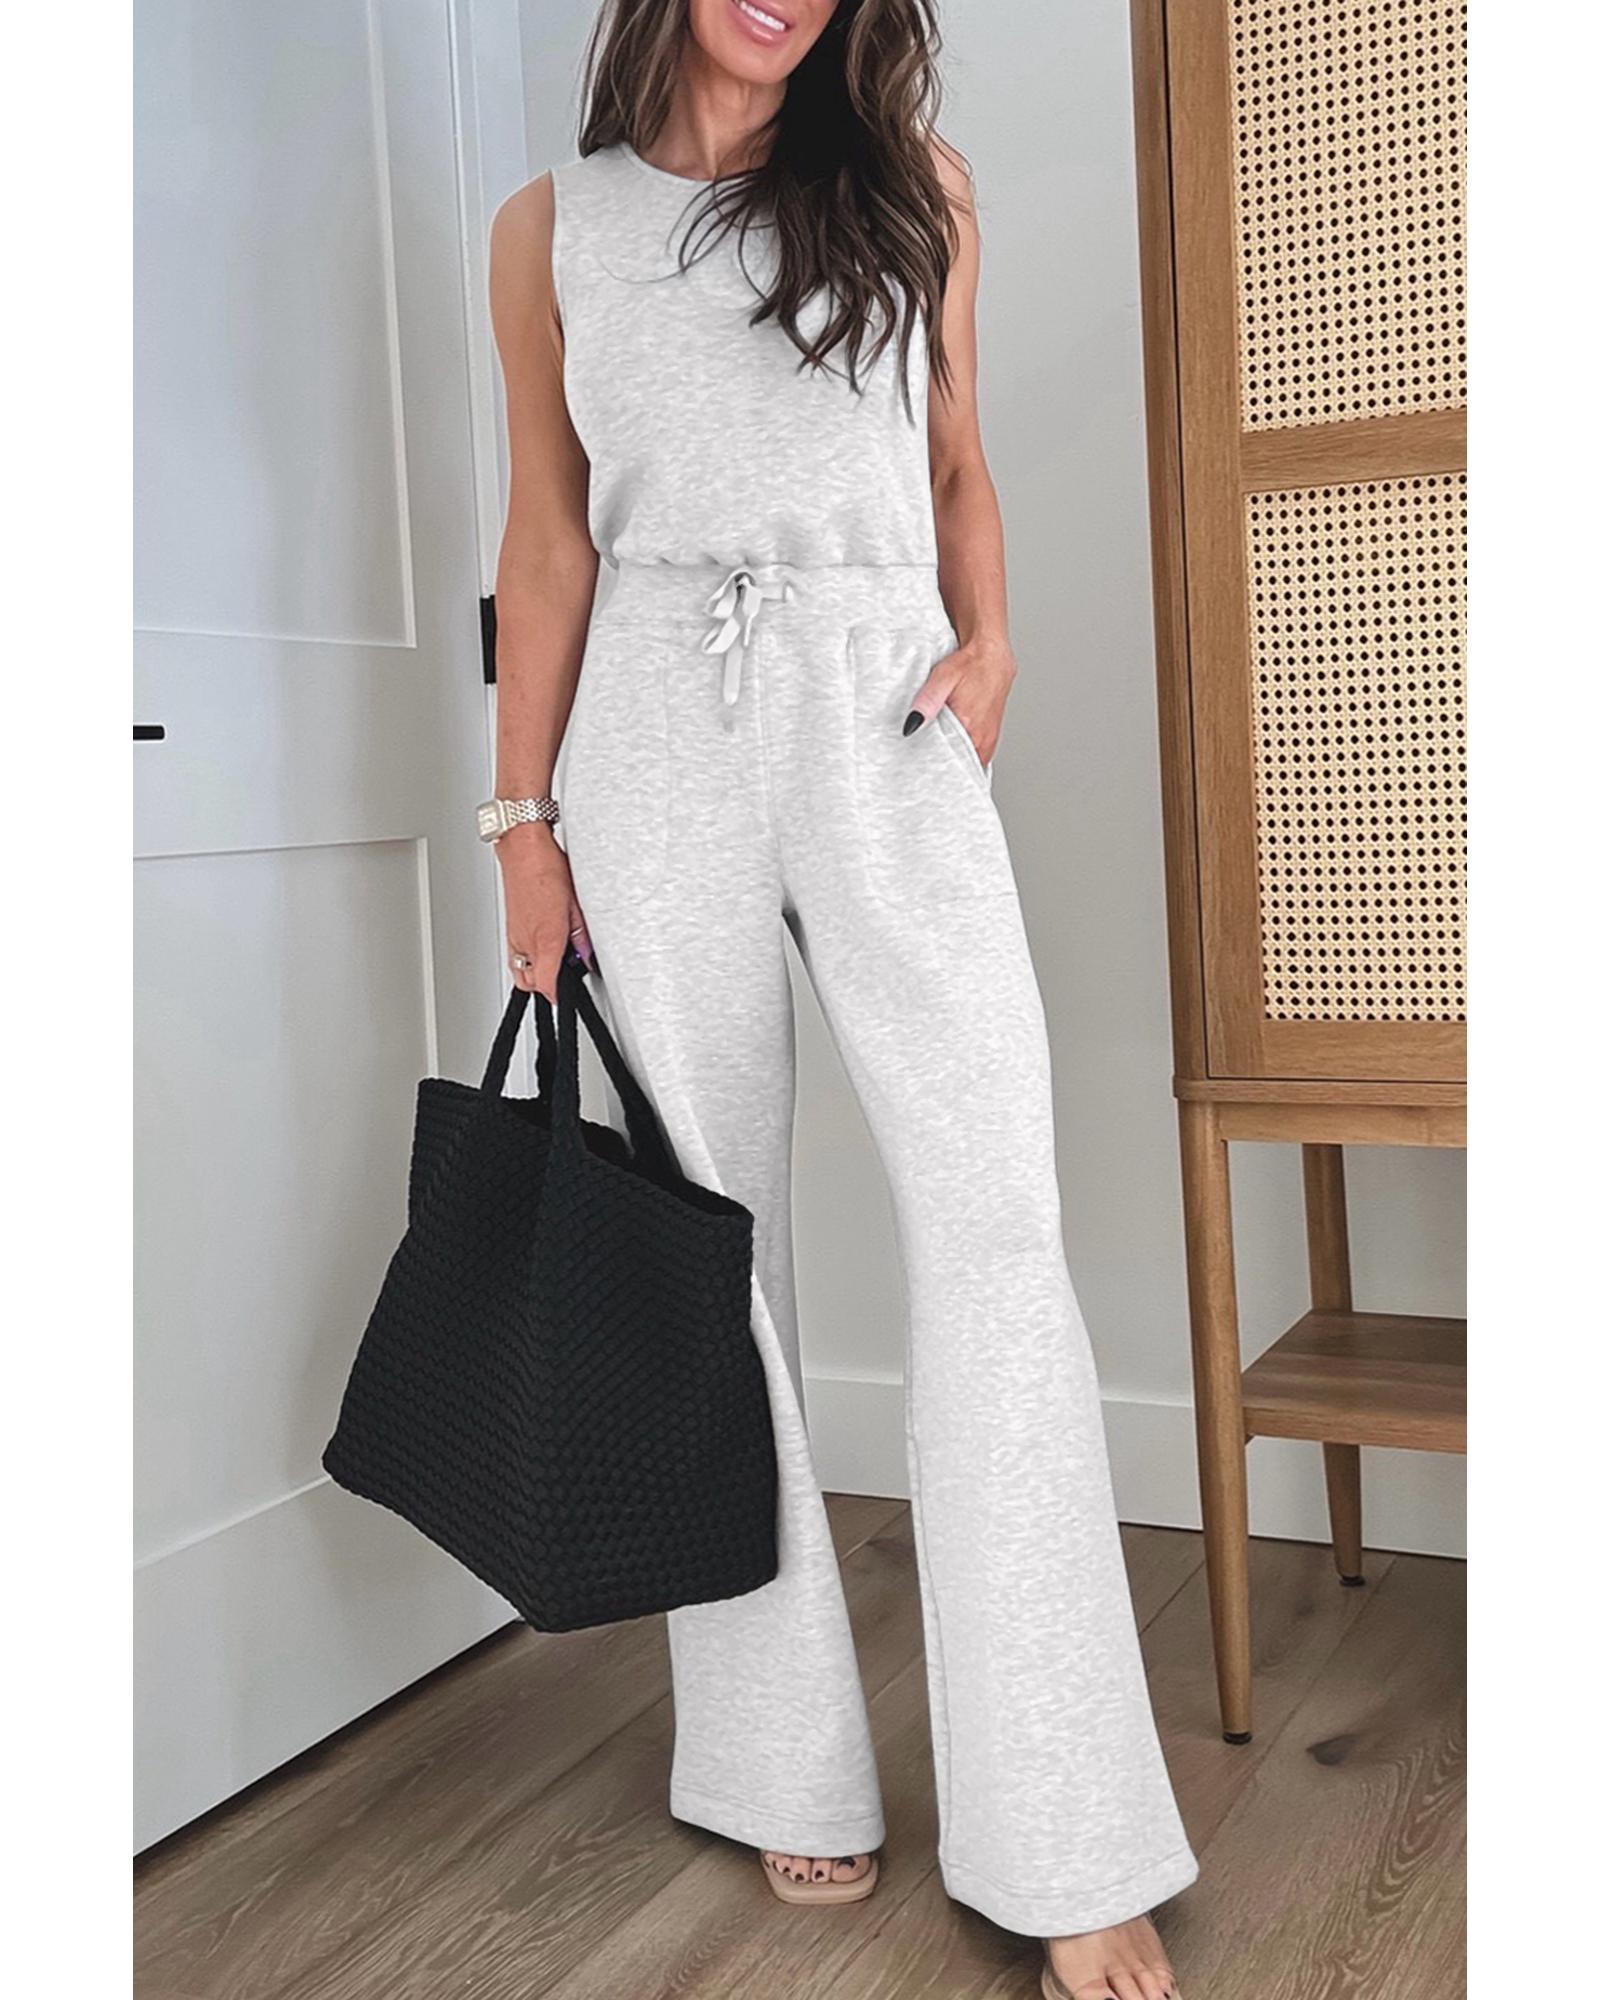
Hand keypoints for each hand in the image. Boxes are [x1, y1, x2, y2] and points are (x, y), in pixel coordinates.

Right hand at [497, 822, 592, 999]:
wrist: (522, 850)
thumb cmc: (546, 869)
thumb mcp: (576, 904)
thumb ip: (581, 935)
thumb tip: (585, 954)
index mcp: (546, 937)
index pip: (548, 984)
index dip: (559, 994)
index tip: (568, 993)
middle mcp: (526, 941)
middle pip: (531, 984)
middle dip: (548, 986)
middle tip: (564, 976)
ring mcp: (514, 936)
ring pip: (521, 972)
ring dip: (536, 974)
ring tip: (554, 962)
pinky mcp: (509, 929)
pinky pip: (516, 957)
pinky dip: (528, 960)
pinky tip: (541, 947)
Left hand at [903, 634, 1016, 767]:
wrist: (993, 654)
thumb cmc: (971, 663)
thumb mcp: (943, 677)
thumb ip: (927, 702)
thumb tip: (911, 724)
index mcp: (970, 727)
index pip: (947, 762)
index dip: (931, 767)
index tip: (918, 769)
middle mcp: (982, 737)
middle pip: (957, 764)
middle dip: (940, 765)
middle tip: (923, 763)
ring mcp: (988, 739)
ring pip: (967, 760)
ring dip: (953, 758)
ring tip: (937, 752)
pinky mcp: (991, 735)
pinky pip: (976, 754)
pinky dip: (963, 752)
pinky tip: (952, 744)